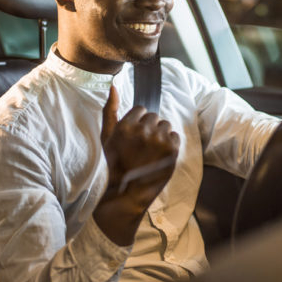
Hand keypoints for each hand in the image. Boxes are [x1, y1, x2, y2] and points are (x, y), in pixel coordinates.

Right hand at [93, 85, 180, 244]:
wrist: (126, 195)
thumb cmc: (113, 165)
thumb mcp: (106, 137)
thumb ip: (110, 110)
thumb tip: (114, 86)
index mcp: (126, 126)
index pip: (141, 110)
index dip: (138, 123)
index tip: (135, 137)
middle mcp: (143, 131)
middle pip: (154, 117)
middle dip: (149, 128)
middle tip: (142, 147)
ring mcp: (159, 141)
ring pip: (165, 126)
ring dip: (160, 136)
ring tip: (151, 152)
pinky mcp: (172, 150)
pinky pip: (175, 136)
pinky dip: (170, 145)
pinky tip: (159, 156)